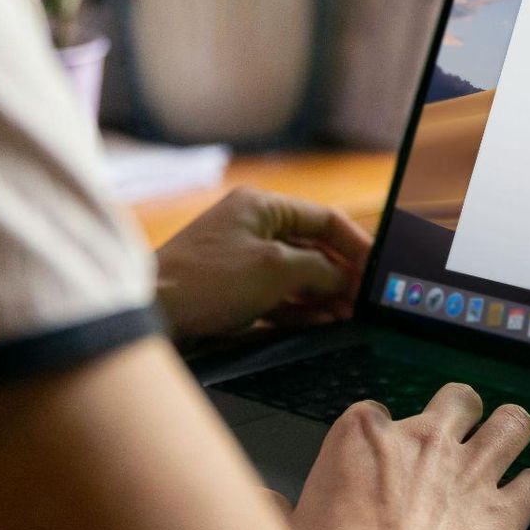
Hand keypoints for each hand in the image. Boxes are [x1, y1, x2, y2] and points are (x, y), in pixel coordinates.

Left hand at [154, 187, 372, 342]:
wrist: (153, 311)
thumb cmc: (207, 280)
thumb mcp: (276, 269)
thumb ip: (319, 270)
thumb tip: (344, 279)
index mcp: (262, 206)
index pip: (325, 219)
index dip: (356, 244)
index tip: (376, 271)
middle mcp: (253, 226)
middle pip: (313, 248)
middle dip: (341, 275)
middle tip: (365, 301)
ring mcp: (243, 259)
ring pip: (297, 275)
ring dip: (324, 295)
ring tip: (348, 316)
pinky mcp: (234, 289)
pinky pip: (278, 295)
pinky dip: (301, 308)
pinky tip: (322, 322)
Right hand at [290, 384, 529, 529]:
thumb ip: (276, 510)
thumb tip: (259, 502)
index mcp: (364, 437)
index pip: (377, 412)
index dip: (382, 436)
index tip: (381, 459)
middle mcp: (424, 442)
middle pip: (458, 399)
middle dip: (461, 413)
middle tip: (457, 436)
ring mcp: (471, 473)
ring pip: (512, 424)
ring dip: (511, 433)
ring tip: (508, 444)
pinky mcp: (506, 514)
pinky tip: (523, 501)